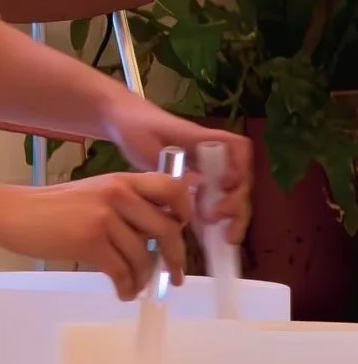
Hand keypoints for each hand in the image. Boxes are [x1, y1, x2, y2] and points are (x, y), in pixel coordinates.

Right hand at [0, 172, 194, 299]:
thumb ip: (124, 204)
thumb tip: (158, 232)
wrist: (12, 213)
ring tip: (135, 287)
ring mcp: (104, 217)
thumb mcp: (92, 194)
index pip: (172, 187)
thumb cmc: (49, 208)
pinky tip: (122, 292)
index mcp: (121, 180)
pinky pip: (121, 271)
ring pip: (143, 257)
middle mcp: (117, 194)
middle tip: (175, 276)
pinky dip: (126, 287)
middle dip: (175, 258)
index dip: (185, 211)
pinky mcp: (90, 240)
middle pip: (167, 228)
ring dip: (143, 279)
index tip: (180, 231)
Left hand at [102, 94, 252, 243]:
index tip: (226, 187)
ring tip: (226, 240)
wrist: (124, 124)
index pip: (238, 149)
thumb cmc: (137, 128)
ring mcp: (207, 170)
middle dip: (236, 204)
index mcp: (205, 139)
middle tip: (223, 226)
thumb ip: (171, 163)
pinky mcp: (197, 184)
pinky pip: (214, 202)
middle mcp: (213, 155)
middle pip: (239, 179)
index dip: (239, 169)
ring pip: (230, 194)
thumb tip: (197, 182)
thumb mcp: (149, 144)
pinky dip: (216, 220)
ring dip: (232, 217)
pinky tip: (213, 240)